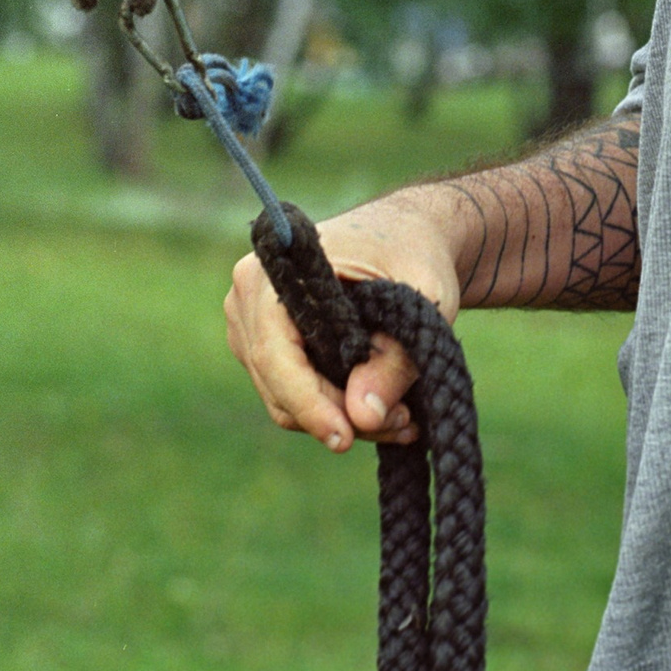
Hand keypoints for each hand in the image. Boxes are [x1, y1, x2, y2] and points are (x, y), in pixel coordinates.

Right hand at [223, 193, 466, 450]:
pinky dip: (335, 409)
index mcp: (276, 271)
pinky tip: (384, 407)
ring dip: (343, 418)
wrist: (404, 233)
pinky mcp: (265, 347)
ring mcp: (250, 325)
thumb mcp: (422, 300)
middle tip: (405, 424)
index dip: (307, 402)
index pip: (276, 354)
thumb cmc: (412, 252)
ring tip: (404, 417)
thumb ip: (393, 361)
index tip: (344, 437)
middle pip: (279, 386)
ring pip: (285, 401)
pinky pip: (292, 397)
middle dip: (340, 417)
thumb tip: (362, 417)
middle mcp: (248, 298)